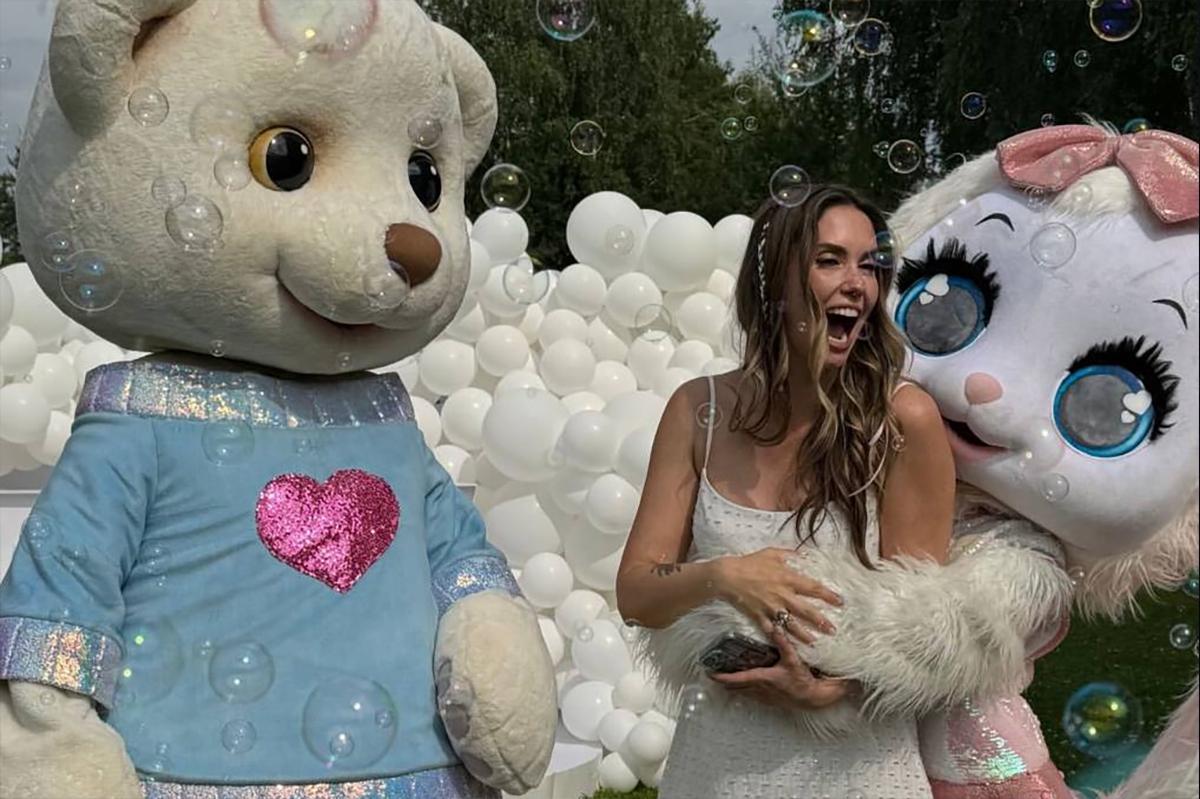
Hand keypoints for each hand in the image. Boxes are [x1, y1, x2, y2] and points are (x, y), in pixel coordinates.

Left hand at [710, 629, 852, 709]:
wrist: (815, 697)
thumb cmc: (803, 679)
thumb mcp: (793, 659)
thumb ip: (783, 642)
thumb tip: (775, 626)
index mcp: (763, 678)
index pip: (738, 678)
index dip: (723, 677)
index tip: (711, 674)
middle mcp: (761, 689)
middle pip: (737, 687)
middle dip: (724, 682)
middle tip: (712, 676)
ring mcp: (766, 697)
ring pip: (744, 693)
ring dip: (733, 688)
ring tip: (723, 683)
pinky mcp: (772, 701)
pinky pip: (754, 697)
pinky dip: (745, 692)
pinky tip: (744, 691)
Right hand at [714, 548, 841, 642]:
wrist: (727, 576)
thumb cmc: (750, 562)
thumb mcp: (771, 553)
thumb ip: (789, 554)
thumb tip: (804, 554)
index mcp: (787, 578)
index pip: (812, 588)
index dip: (827, 595)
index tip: (840, 602)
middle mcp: (782, 595)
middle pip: (805, 610)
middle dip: (820, 621)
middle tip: (832, 629)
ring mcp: (770, 608)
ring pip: (791, 624)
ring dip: (804, 634)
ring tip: (815, 642)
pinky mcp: (759, 616)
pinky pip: (771, 630)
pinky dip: (779, 638)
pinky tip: (787, 645)